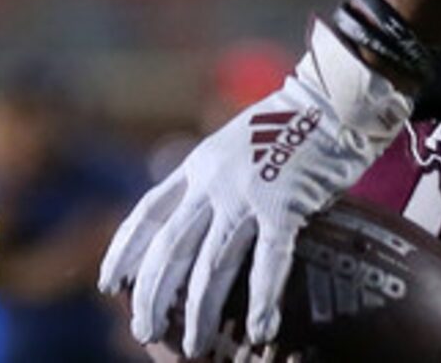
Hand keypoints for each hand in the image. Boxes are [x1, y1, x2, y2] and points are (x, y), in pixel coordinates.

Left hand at [101, 20, 412, 357]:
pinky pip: (269, 261)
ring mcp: (247, 193)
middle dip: (153, 294)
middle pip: (170, 247)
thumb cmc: (288, 126)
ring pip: (211, 262)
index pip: (147, 213)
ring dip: (199, 310)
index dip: (125, 252)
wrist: (330, 102)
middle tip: (145, 332)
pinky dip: (262, 299)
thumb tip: (191, 218)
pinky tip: (260, 330)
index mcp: (197, 165)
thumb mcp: (231, 145)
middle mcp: (212, 181)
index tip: (110, 284)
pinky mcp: (285, 204)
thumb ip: (210, 178)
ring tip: (195, 346)